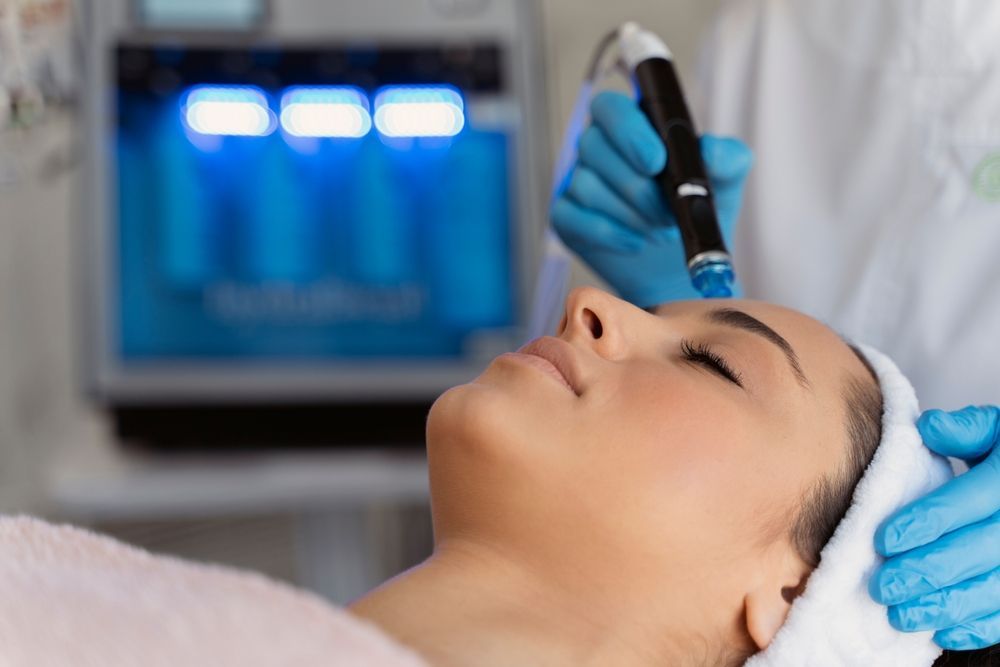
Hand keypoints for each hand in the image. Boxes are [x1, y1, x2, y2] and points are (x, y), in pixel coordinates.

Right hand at [551, 91, 752, 307]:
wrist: (680, 266)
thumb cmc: (695, 211)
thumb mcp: (726, 181)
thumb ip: (727, 157)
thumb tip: (708, 151)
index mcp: (634, 125)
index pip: (611, 107)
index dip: (628, 130)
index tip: (656, 162)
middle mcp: (600, 148)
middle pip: (595, 147)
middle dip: (636, 186)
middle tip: (667, 212)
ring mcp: (578, 182)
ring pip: (587, 185)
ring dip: (629, 213)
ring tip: (660, 231)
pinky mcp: (567, 217)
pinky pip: (571, 217)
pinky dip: (608, 232)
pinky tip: (636, 242)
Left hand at [869, 406, 999, 649]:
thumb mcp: (993, 431)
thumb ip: (962, 430)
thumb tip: (928, 427)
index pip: (966, 502)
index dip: (925, 522)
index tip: (884, 540)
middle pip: (976, 552)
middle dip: (926, 572)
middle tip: (882, 586)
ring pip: (993, 589)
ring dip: (946, 606)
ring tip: (900, 614)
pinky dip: (978, 629)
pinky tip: (942, 634)